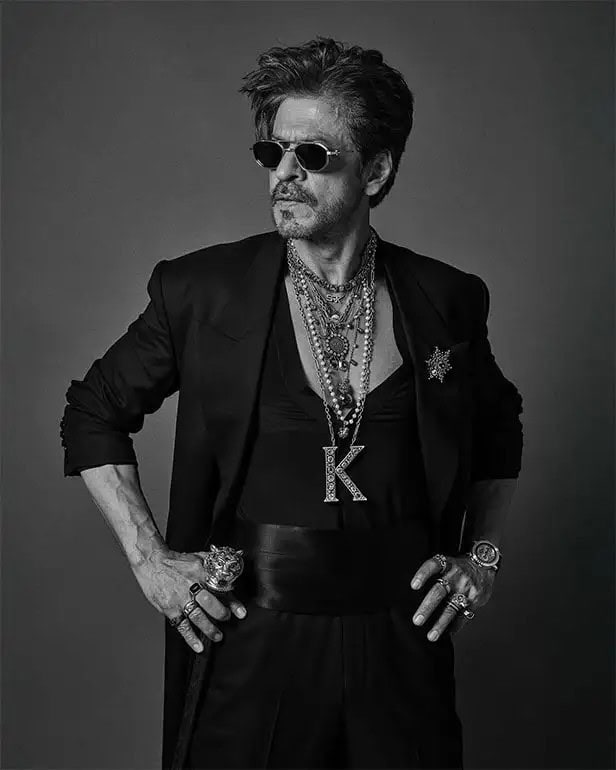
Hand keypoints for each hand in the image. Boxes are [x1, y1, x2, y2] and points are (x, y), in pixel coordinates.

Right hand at [131, 547, 246, 652]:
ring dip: (210, 628)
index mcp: (201, 572)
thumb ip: (214, 563)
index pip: (220, 588)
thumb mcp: (197, 557)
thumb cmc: (175, 560)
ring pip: (197, 616)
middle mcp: (191, 585)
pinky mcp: (169, 608)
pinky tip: (198, 646)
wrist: (152, 562)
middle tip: (227, 620)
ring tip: (218, 636)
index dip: (232, 601)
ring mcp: (180, 598)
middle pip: (210, 603)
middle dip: (221, 614)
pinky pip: (182, 625)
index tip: (241, 612)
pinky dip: (190, 638)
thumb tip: (232, 564)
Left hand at [410, 554, 495, 640]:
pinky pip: (463, 616)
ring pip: (451, 608)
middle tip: (416, 621)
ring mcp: (465, 589)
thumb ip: (434, 574)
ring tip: (431, 636)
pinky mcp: (475, 600)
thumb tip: (412, 593)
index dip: (422, 575)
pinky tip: (447, 633)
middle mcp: (455, 576)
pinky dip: (454, 626)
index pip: (432, 566)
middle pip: (439, 591)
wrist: (483, 564)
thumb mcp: (446, 562)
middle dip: (427, 607)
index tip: (413, 586)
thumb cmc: (456, 567)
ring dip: (440, 624)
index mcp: (446, 564)